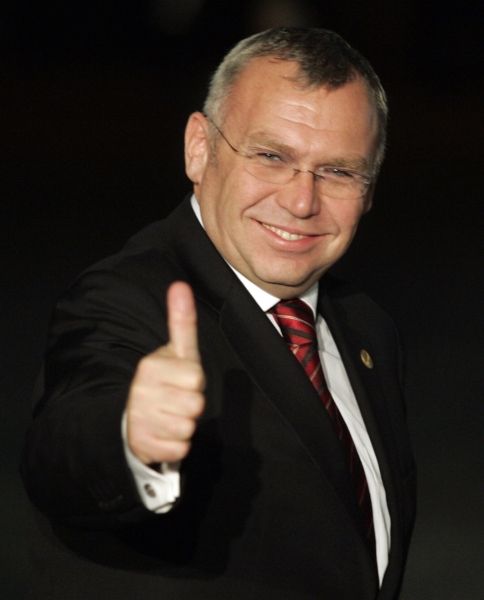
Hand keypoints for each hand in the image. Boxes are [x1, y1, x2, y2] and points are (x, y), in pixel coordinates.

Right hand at [126, 281, 204, 463]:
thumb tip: (180, 285)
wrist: (135, 418)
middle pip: (196, 404)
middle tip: (176, 400)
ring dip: (185, 425)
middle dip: (192, 405)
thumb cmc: (165, 381)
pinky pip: (180, 448)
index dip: (194, 381)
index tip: (181, 380)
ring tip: (170, 417)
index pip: (196, 377)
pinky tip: (165, 434)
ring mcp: (141, 420)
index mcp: (150, 367)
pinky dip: (178, 445)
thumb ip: (180, 321)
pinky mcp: (144, 445)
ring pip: (188, 427)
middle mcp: (141, 393)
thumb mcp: (175, 351)